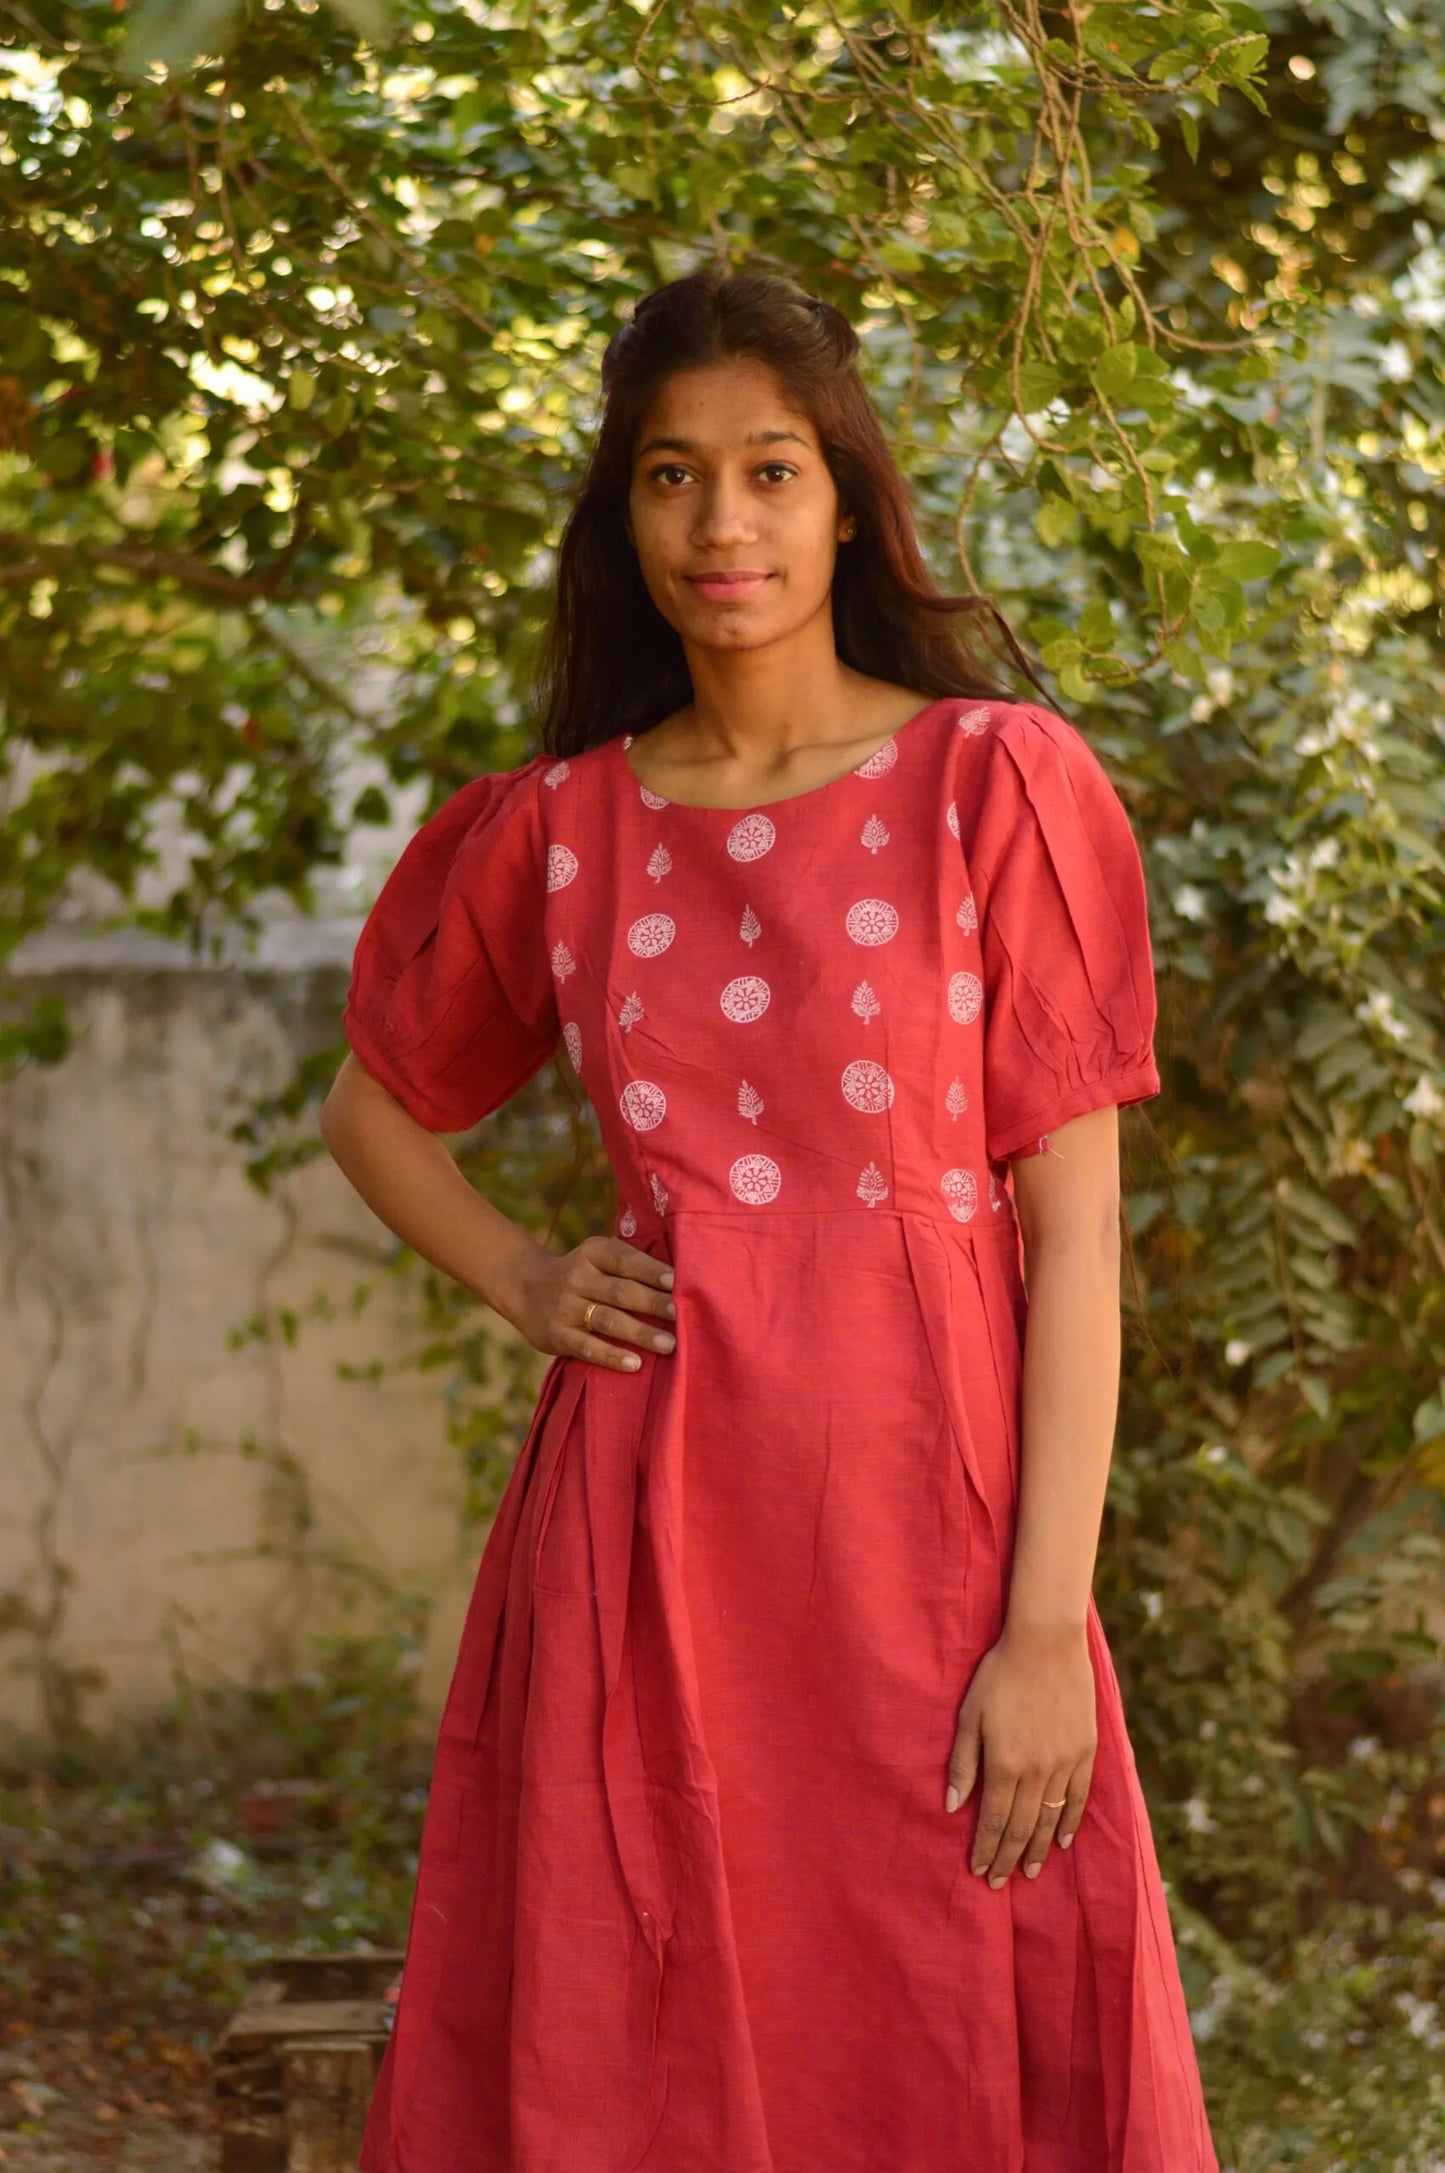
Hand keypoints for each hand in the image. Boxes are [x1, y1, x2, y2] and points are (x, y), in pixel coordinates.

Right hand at [500, 1233, 675, 1372]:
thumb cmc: (581, 1275)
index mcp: (592, 1252)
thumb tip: (679, 1282)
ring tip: (669, 1344)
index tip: (678, 1282)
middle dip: (652, 1303)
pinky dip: (611, 1356)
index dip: (651, 1271)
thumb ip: (629, 1264)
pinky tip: (635, 1364)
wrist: (524, 1288)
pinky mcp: (556, 1335)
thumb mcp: (597, 1258)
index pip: (625, 1260)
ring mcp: (565, 1307)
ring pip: (608, 1321)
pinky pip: (587, 1347)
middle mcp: (576, 1277)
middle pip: (620, 1292)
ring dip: (640, 1333)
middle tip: (681, 1315)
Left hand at [944, 1622, 1095, 1886]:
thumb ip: (963, 1763)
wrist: (1046, 1643)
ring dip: (1037, 1848)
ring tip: (1028, 1871)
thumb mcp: (970, 1715)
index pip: (994, 1821)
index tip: (979, 1871)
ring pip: (1050, 1818)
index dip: (985, 1849)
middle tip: (1000, 1882)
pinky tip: (1063, 1840)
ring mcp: (1065, 1763)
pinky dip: (1071, 1822)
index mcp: (1004, 1764)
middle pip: (1021, 1827)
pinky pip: (1079, 1797)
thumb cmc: (999, 1674)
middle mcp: (1036, 1771)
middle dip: (1007, 1857)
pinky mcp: (1085, 1751)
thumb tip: (953, 1806)